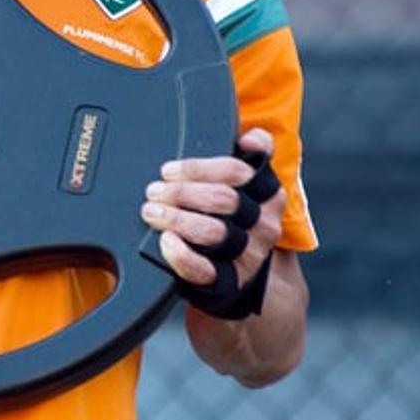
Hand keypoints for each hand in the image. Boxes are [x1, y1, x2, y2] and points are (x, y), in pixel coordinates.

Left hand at [140, 126, 285, 297]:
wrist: (240, 274)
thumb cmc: (231, 218)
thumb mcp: (244, 186)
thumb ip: (249, 157)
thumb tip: (252, 137)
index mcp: (268, 193)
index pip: (238, 170)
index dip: (198, 168)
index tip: (168, 170)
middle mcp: (265, 224)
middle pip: (223, 199)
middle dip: (181, 192)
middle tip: (153, 191)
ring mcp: (250, 254)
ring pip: (215, 232)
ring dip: (177, 219)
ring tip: (151, 212)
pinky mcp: (232, 281)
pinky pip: (205, 270)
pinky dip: (181, 255)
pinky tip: (166, 241)